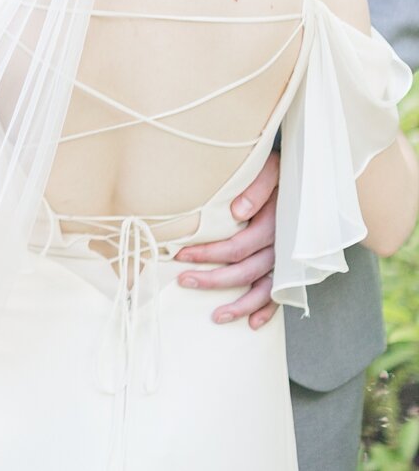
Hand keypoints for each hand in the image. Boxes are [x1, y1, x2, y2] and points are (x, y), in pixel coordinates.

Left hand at [174, 150, 279, 329]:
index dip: (208, 253)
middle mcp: (284, 246)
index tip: (180, 254)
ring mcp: (291, 259)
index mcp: (275, 224)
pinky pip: (284, 293)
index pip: (237, 247)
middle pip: (245, 271)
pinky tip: (253, 324)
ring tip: (216, 317)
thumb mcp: (269, 169)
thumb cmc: (284, 170)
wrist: (313, 174)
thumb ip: (256, 188)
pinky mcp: (295, 266)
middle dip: (213, 279)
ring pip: (265, 289)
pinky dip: (270, 310)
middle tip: (184, 281)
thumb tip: (237, 212)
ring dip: (240, 305)